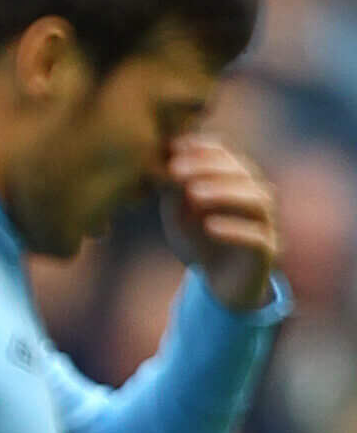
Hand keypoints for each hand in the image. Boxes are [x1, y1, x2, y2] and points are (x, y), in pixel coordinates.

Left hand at [164, 136, 280, 312]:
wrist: (218, 283)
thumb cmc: (199, 241)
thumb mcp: (178, 216)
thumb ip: (173, 192)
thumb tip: (163, 162)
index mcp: (239, 183)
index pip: (227, 157)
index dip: (203, 150)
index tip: (173, 149)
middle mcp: (257, 198)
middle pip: (243, 174)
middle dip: (208, 168)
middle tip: (176, 170)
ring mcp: (266, 224)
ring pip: (257, 201)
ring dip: (225, 194)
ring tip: (194, 194)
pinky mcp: (267, 252)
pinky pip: (258, 238)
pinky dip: (235, 230)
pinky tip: (210, 226)